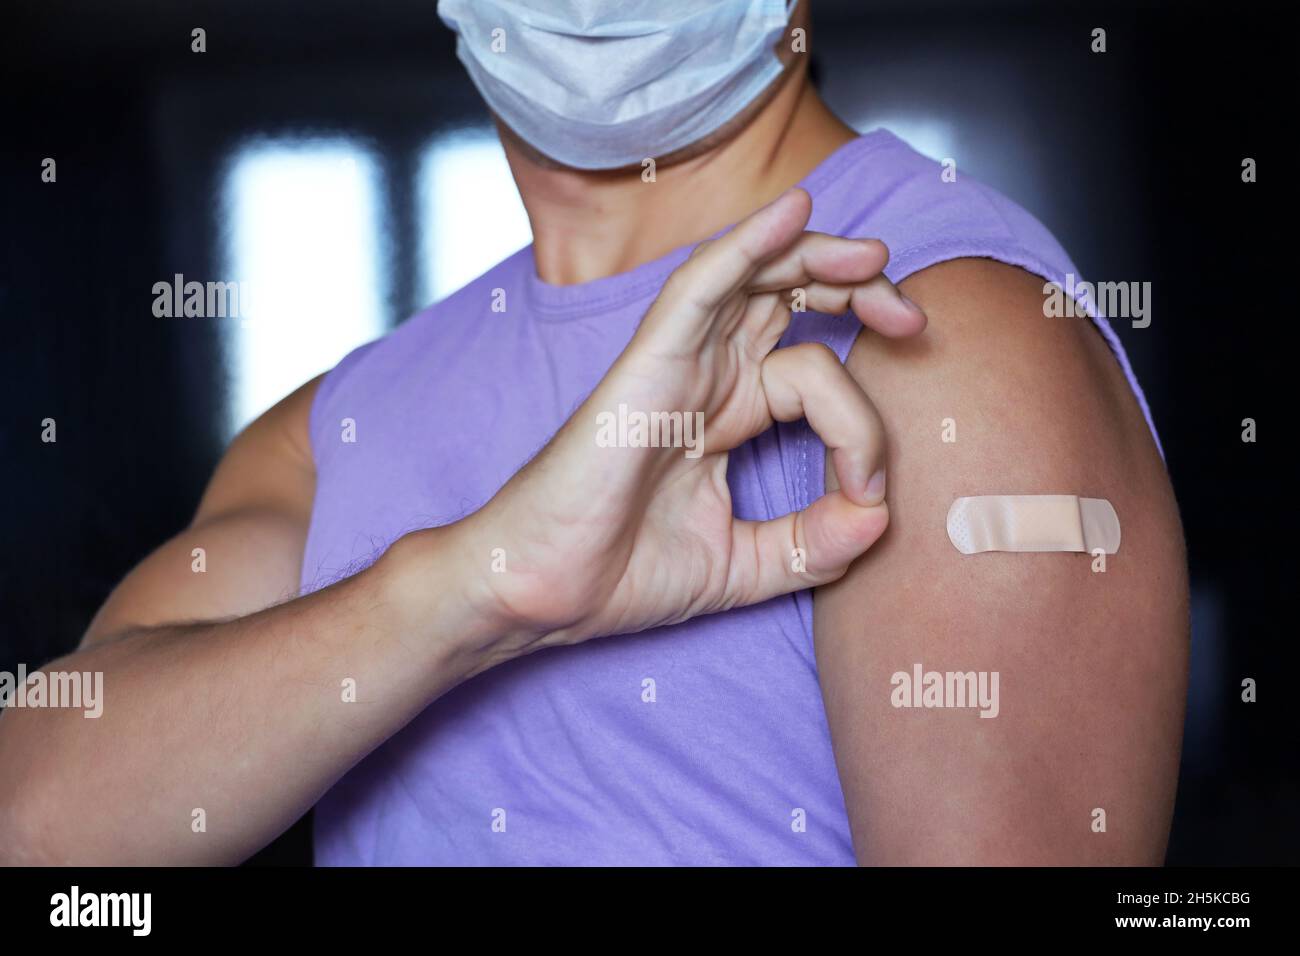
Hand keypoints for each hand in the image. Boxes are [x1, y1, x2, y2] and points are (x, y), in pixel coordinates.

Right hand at [454, 188, 926, 655]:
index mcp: (727, 415)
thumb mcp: (748, 565)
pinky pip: (702, 285)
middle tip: (909, 317)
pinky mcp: (649, 362)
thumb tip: (884, 517)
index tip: (873, 491)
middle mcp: (707, 377)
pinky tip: (794, 212)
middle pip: (790, 301)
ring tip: (874, 259)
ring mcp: (678, 364)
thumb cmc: (623, 573)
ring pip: (754, 278)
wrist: (545, 595)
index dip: (865, 416)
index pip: (812, 372)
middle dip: (857, 292)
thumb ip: (817, 543)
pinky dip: (747, 245)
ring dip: (818, 256)